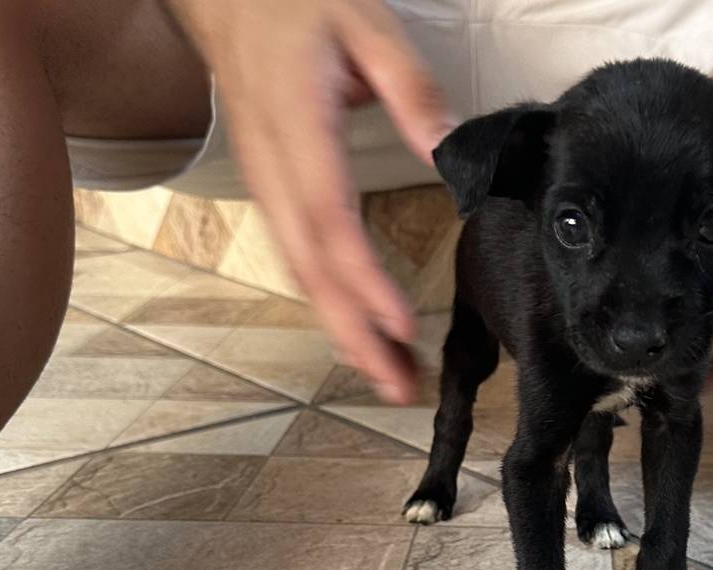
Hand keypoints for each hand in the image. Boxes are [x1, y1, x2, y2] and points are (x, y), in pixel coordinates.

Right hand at [168, 0, 453, 402]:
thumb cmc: (294, 5)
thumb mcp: (364, 23)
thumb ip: (409, 87)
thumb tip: (445, 148)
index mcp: (297, 128)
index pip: (331, 222)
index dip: (365, 281)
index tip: (402, 325)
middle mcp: (274, 170)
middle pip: (311, 270)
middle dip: (355, 337)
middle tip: (400, 388)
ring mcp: (267, 186)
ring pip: (301, 276)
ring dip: (344, 333)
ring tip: (390, 378)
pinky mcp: (271, 194)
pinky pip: (297, 261)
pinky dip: (328, 306)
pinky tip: (358, 334)